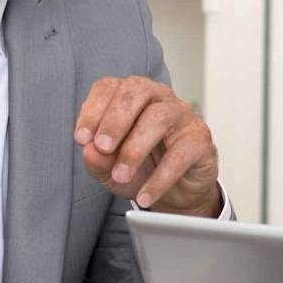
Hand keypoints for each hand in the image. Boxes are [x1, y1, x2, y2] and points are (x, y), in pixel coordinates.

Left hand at [75, 76, 220, 216]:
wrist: (176, 193)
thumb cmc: (142, 170)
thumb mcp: (110, 168)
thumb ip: (97, 158)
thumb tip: (89, 150)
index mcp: (132, 97)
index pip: (111, 87)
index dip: (93, 109)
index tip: (81, 138)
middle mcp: (159, 98)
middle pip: (137, 91)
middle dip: (115, 120)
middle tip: (103, 147)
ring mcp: (183, 116)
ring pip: (159, 117)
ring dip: (135, 148)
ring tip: (121, 175)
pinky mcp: (200, 140)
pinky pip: (180, 154)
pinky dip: (160, 178)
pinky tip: (145, 195)